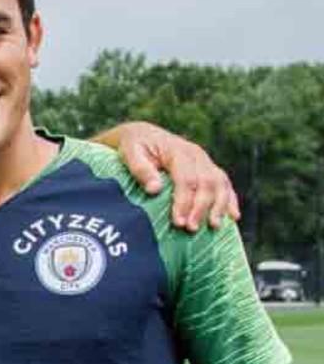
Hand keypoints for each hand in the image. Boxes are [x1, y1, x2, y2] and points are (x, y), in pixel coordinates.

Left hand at [115, 122, 238, 229]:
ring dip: (219, 206)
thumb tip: (154, 189)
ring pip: (220, 183)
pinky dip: (230, 199)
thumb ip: (141, 169)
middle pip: (206, 183)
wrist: (143, 134)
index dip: (184, 201)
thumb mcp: (130, 153)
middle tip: (191, 229)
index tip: (178, 222)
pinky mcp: (209, 168)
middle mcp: (196, 155)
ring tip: (214, 227)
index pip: (186, 179)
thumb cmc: (134, 146)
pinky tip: (233, 216)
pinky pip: (224, 183)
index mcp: (177, 151)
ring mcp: (205, 161)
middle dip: (201, 208)